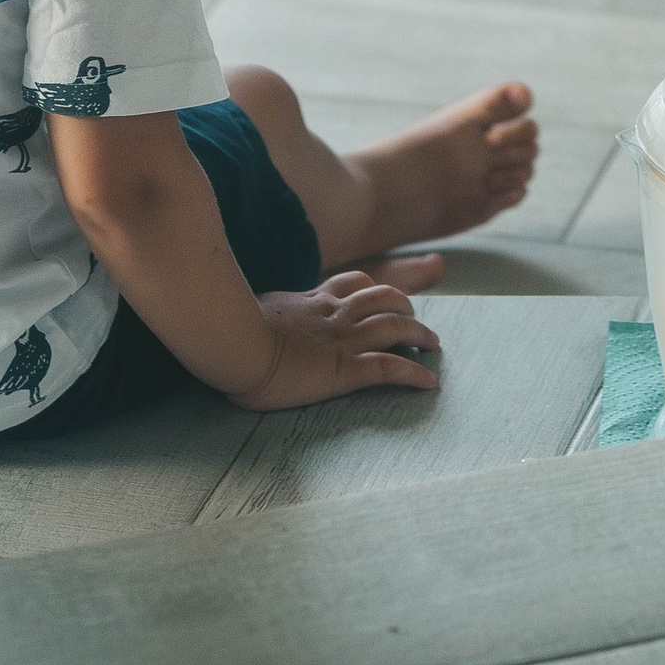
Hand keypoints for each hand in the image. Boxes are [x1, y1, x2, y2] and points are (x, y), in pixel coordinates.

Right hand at [227, 264, 444, 408]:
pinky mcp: (344, 369)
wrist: (235, 342)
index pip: (351, 283)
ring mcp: (342, 340)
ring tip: (432, 343)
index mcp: (311, 300)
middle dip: (404, 304)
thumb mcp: (252, 312)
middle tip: (414, 317)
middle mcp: (333, 314)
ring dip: (418, 332)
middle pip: (382, 297)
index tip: (385, 293)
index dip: (373, 286)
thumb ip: (265, 313)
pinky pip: (389, 367)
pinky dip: (414, 373)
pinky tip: (429, 382)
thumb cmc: (232, 330)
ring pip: (394, 326)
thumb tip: (249, 313)